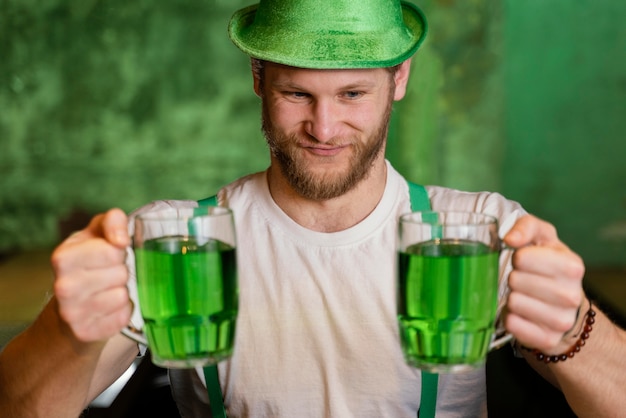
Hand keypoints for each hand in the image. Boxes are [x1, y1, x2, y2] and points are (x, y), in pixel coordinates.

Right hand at [51, 208, 131, 341]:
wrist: (72, 306)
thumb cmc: (90, 262)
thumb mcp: (97, 233)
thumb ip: (112, 221)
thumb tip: (121, 239)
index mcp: (63, 257)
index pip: (113, 251)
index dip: (119, 252)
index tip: (111, 255)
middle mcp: (63, 286)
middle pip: (121, 274)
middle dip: (122, 272)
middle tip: (110, 274)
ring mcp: (72, 313)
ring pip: (122, 297)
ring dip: (123, 292)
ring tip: (109, 290)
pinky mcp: (86, 333)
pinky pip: (122, 317)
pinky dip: (122, 311)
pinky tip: (109, 307)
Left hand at [503, 214, 585, 354]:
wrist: (563, 306)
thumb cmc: (547, 265)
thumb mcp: (541, 237)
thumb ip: (525, 226)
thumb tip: (510, 238)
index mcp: (572, 266)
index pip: (522, 257)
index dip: (518, 258)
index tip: (526, 261)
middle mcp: (571, 295)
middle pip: (515, 280)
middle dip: (514, 278)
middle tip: (524, 281)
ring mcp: (561, 321)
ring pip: (513, 302)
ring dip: (512, 297)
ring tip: (525, 296)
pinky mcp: (547, 339)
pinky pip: (512, 324)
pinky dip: (510, 317)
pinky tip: (522, 313)